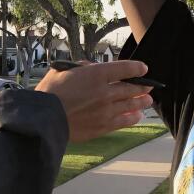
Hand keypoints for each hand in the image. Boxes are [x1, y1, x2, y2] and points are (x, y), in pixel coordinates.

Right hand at [34, 60, 153, 142]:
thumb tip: (92, 68)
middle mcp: (105, 92)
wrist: (44, 119)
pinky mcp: (103, 126)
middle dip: (143, 87)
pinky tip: (137, 116)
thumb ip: (81, 67)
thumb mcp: (62, 71)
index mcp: (96, 74)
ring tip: (147, 101)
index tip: (143, 69)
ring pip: (131, 105)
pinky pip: (124, 121)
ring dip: (141, 102)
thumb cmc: (49, 93)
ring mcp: (106, 110)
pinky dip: (133, 118)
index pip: (124, 68)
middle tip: (149, 86)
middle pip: (132, 88)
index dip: (137, 68)